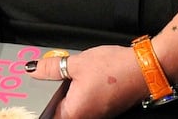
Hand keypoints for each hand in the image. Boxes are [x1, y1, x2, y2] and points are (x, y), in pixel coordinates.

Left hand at [29, 45, 148, 118]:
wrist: (145, 69)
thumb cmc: (114, 68)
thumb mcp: (77, 63)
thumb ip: (52, 68)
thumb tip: (33, 69)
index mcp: (74, 113)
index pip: (49, 118)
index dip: (41, 109)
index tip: (32, 101)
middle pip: (60, 115)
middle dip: (52, 101)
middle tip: (45, 85)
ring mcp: (97, 116)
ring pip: (73, 110)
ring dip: (65, 98)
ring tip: (60, 81)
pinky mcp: (105, 110)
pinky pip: (85, 107)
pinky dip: (78, 96)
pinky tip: (77, 82)